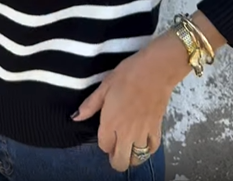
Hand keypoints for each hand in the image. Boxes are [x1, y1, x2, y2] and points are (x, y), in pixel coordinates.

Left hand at [73, 30, 191, 171]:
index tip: (106, 133)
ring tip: (129, 146)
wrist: (156, 70)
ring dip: (131, 156)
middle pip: (120, 161)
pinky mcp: (157, 128)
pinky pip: (152, 149)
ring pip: (136, 159)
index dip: (103, 142)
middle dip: (115, 158)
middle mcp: (125, 133)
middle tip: (116, 146)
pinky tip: (144, 142)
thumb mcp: (105, 85)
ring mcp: (142, 133)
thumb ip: (90, 104)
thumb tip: (75, 117)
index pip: (104, 146)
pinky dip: (147, 149)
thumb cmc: (128, 74)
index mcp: (110, 122)